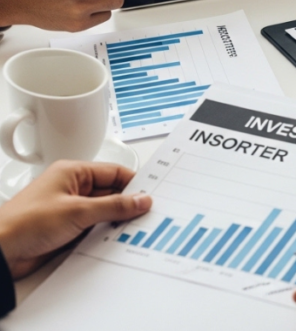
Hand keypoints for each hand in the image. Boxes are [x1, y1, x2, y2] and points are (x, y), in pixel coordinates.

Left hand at [0, 161, 151, 278]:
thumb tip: (140, 200)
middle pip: (112, 192)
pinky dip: (106, 233)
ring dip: (116, 221)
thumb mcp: (78, 211)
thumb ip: (114, 206)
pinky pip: (96, 228)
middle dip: (128, 204)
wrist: (1, 252)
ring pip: (105, 212)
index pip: (114, 172)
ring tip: (134, 228)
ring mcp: (70, 209)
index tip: (151, 195)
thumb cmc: (24, 223)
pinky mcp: (68, 229)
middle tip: (146, 214)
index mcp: (72, 172)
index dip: (134, 183)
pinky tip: (116, 239)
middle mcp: (72, 188)